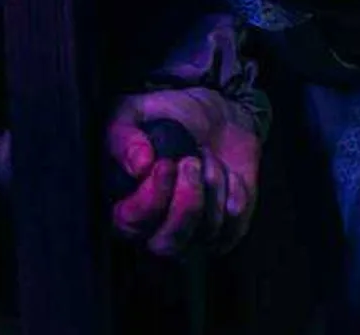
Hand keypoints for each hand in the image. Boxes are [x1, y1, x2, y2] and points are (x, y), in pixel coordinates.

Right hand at [106, 88, 262, 257]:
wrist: (214, 115)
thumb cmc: (166, 117)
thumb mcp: (134, 113)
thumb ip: (124, 137)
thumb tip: (139, 166)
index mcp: (124, 206)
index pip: (129, 225)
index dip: (150, 199)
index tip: (165, 164)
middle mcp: (156, 230)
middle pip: (167, 246)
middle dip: (185, 203)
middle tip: (192, 162)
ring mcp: (193, 236)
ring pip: (205, 232)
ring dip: (212, 185)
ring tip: (207, 156)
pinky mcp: (228, 233)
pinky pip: (234, 227)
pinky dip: (235, 193)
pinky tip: (228, 172)